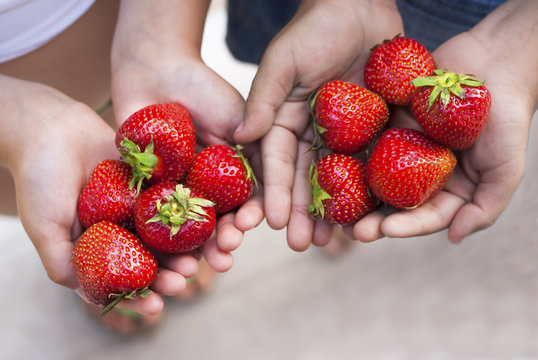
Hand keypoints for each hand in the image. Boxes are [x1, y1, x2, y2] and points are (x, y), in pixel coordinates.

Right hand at [1, 78, 198, 315]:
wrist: (50, 128)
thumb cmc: (40, 178)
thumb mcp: (44, 225)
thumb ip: (62, 261)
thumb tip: (87, 294)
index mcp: (97, 246)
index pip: (122, 280)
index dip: (139, 297)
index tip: (155, 308)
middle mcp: (121, 229)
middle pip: (150, 259)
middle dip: (168, 273)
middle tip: (184, 281)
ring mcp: (137, 206)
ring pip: (166, 232)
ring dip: (183, 248)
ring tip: (199, 259)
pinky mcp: (151, 182)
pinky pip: (172, 198)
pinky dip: (187, 211)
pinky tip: (204, 221)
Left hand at [111, 6, 263, 270]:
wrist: (154, 67)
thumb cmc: (203, 88)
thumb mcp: (241, 118)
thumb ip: (259, 151)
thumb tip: (279, 188)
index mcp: (231, 173)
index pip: (245, 203)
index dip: (250, 218)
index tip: (253, 226)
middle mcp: (206, 185)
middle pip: (217, 223)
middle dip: (222, 242)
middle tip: (224, 257)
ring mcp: (177, 188)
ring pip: (187, 228)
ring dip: (195, 251)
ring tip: (197, 268)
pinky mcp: (146, 187)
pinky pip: (153, 218)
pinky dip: (160, 239)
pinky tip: (167, 254)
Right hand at [234, 0, 402, 249]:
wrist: (361, 5)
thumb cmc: (317, 27)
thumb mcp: (283, 60)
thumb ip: (264, 98)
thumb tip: (241, 136)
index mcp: (285, 119)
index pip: (276, 162)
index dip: (274, 192)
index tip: (272, 222)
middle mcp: (313, 132)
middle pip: (305, 179)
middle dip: (301, 213)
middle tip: (301, 246)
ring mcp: (345, 133)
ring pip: (338, 179)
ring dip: (334, 211)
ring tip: (331, 243)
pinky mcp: (375, 128)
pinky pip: (373, 163)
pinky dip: (371, 190)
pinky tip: (370, 214)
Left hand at [352, 1, 537, 242]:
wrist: (494, 63)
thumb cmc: (506, 118)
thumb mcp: (505, 168)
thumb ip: (485, 206)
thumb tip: (455, 239)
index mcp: (448, 189)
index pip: (424, 216)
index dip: (405, 226)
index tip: (385, 230)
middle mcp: (421, 174)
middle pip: (393, 203)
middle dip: (372, 219)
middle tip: (351, 230)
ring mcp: (402, 149)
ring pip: (375, 177)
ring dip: (355, 195)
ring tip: (334, 210)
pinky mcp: (388, 124)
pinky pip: (368, 141)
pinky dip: (351, 156)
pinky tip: (332, 166)